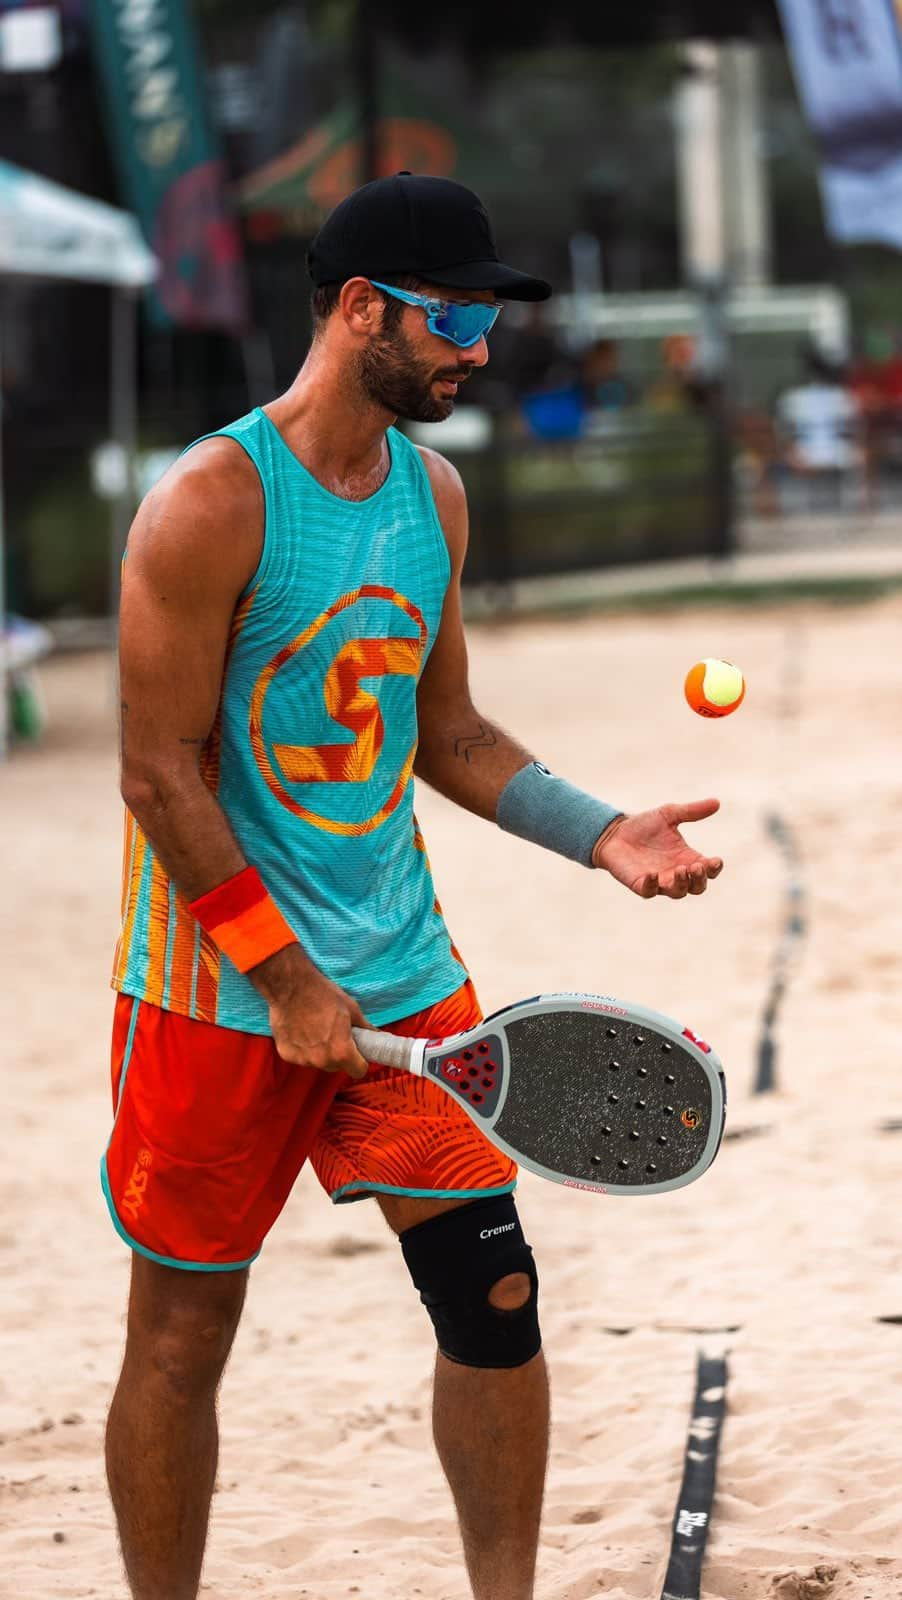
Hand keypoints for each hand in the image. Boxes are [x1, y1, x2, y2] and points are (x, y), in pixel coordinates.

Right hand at [251, 947, 370, 1078]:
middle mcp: (321, 1061)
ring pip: (318, 1061)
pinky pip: (300, 1057)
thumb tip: (377, 1035)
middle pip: (336, 1066)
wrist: (290, 986)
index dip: (360, 1061)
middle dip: (338, 1054)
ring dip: (319, 1052)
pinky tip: (300, 1030)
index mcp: (341, 1052)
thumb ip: (365, 1027)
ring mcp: (302, 1059)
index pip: (358, 1071)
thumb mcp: (351, 1009)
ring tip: (315, 1029)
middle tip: (335, 1034)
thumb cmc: (322, 995)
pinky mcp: (286, 1054)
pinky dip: (302, 1048)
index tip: (357, 1052)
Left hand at [592, 798, 722, 899]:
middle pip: (697, 887)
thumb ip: (692, 811)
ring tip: (681, 869)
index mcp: (687, 858)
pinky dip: (652, 885)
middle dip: (700, 879)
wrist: (614, 832)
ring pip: (677, 892)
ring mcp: (659, 881)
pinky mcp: (640, 884)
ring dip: (682, 884)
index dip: (714, 869)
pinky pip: (649, 891)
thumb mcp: (669, 814)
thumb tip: (717, 802)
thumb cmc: (644, 825)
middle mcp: (676, 873)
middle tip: (697, 866)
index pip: (708, 870)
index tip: (715, 860)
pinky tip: (652, 874)